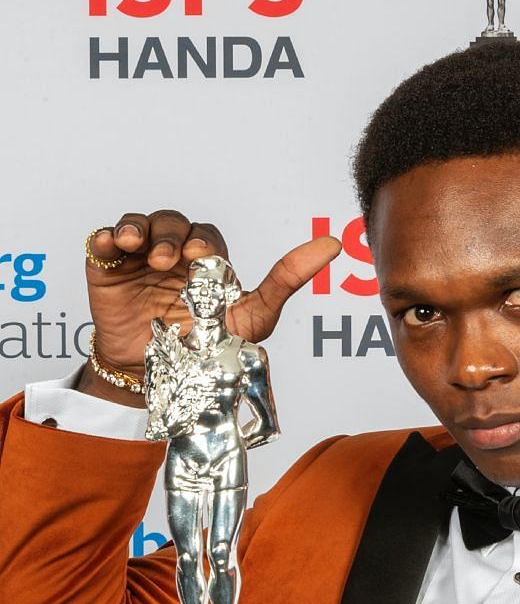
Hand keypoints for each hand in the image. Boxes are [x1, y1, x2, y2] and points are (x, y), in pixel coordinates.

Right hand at [83, 211, 338, 399]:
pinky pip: (103, 241)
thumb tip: (332, 244)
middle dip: (173, 235)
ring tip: (142, 250)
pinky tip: (112, 244)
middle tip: (173, 259)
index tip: (200, 254)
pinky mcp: (109, 269)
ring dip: (141, 230)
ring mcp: (140, 260)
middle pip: (174, 223)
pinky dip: (107, 236)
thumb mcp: (252, 318)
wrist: (160, 380)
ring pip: (141, 225)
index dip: (203, 240)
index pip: (207, 236)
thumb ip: (287, 280)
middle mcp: (175, 255)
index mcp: (207, 264)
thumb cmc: (209, 348)